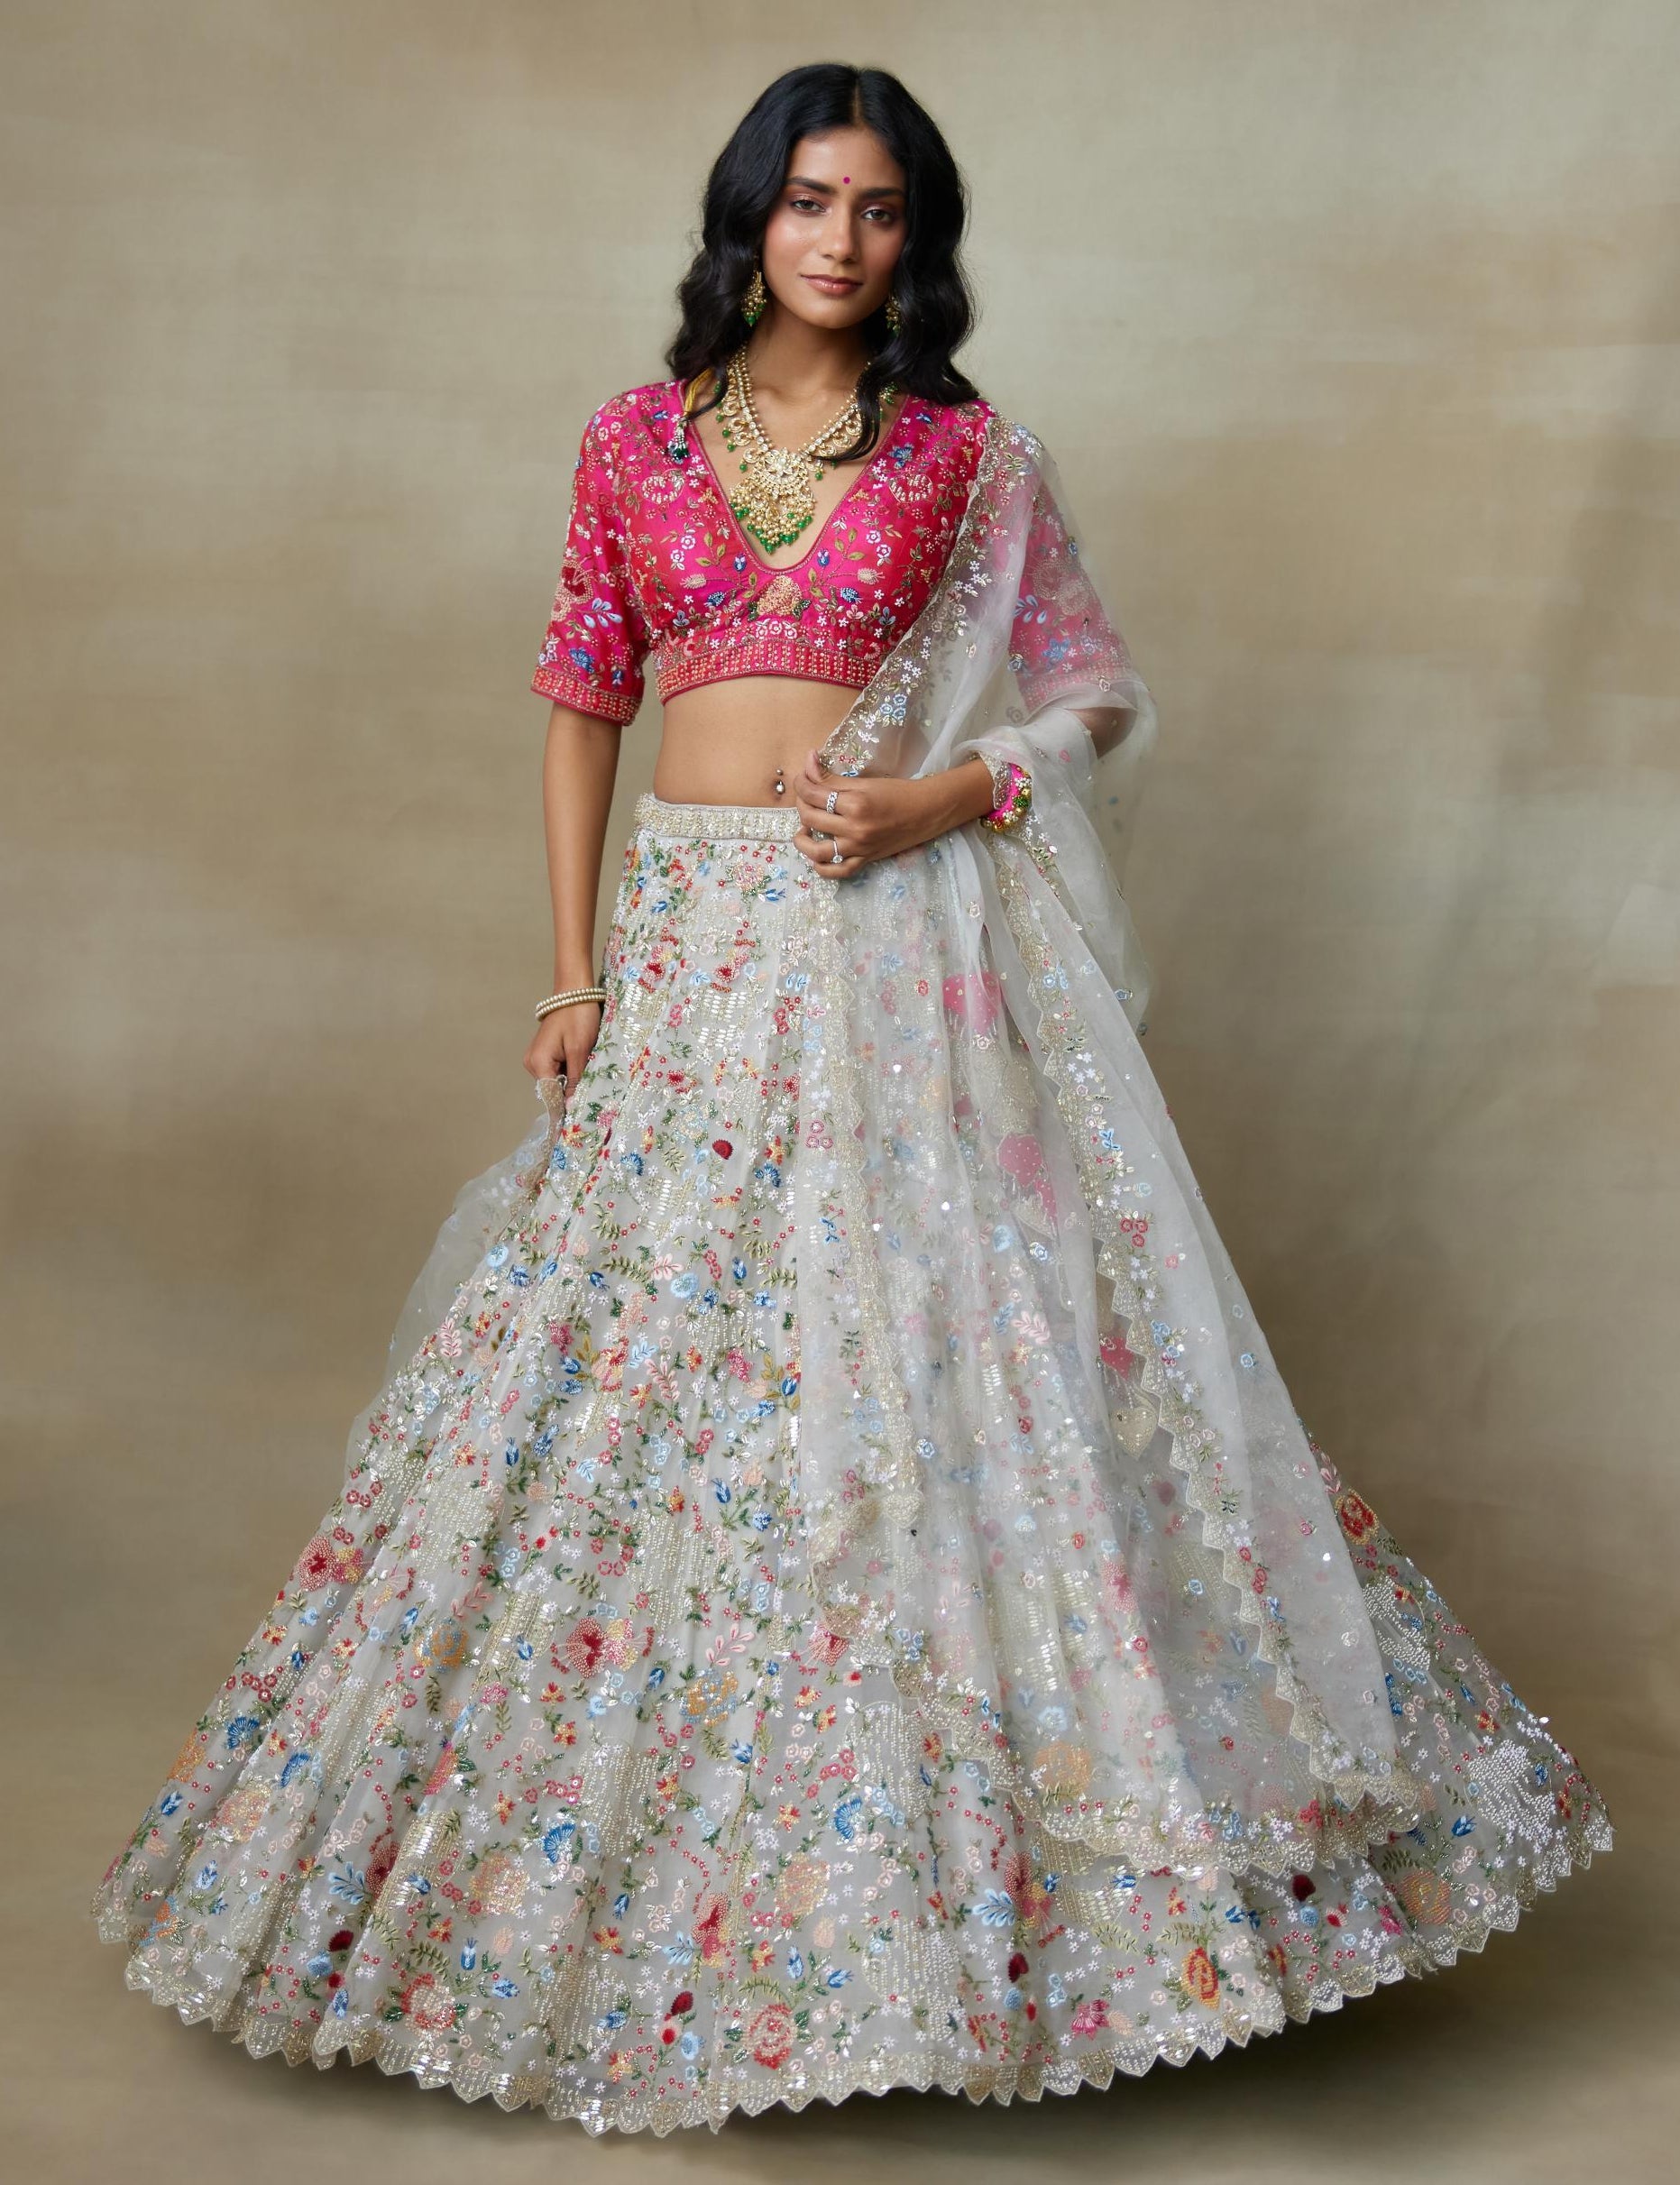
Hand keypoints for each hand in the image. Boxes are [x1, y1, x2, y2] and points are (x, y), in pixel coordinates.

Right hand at [523, 997, 601, 1103]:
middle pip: (553, 1090)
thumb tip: (569, 1107)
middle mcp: (532, 1063)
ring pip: (557, 1081)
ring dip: (573, 1082)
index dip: (564, 1110)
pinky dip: (571, 1072)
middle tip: (594, 1094)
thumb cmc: (578, 1017)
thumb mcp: (580, 1050)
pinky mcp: (545, 1053)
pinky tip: (584, 1065)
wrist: (574, 992)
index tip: (579, 1121)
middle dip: (571, 1093)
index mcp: (538, 1063)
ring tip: (591, 1075)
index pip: (550, 1097)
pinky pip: (558, 1071)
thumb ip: (574, 1080)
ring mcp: (537, 1058)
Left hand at [791, 748, 957, 879]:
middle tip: (805, 798)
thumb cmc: (898, 793)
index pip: (813, 794)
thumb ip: (831, 777)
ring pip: (817, 850)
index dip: (801, 783)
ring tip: (803, 831)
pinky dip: (821, 867)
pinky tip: (815, 856)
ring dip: (802, 841)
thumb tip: (808, 760)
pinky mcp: (865, 860)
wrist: (926, 812)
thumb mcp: (864, 782)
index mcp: (855, 803)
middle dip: (800, 804)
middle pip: (810, 818)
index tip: (802, 778)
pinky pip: (837, 871)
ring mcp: (859, 848)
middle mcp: (854, 828)